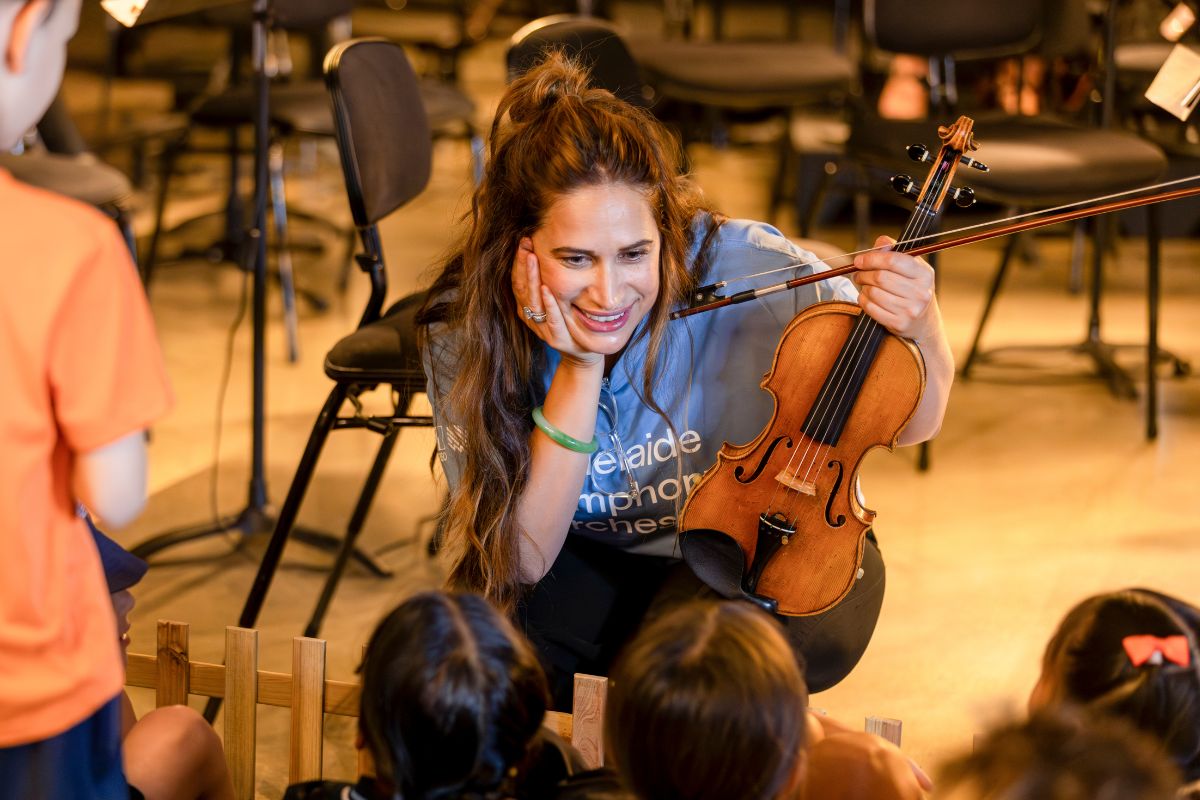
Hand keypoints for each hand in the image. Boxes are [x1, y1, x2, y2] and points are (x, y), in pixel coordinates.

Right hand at [511, 238, 601, 366]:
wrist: (582, 353)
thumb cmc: (569, 322)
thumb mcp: (556, 300)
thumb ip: (548, 281)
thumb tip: (547, 251)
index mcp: (527, 306)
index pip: (518, 279)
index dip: (518, 260)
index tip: (523, 240)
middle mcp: (530, 317)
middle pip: (521, 287)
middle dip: (523, 263)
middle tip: (525, 242)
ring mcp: (542, 329)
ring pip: (532, 301)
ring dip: (532, 278)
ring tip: (533, 258)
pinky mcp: (556, 339)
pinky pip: (551, 319)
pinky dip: (548, 303)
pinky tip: (547, 288)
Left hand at [851, 235, 938, 341]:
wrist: (923, 320)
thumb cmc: (912, 287)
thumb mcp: (911, 267)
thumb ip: (894, 251)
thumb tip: (881, 243)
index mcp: (924, 273)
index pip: (893, 260)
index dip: (872, 258)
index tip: (859, 260)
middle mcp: (920, 292)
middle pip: (880, 277)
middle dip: (863, 274)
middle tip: (858, 274)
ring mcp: (911, 309)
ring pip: (873, 293)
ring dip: (863, 288)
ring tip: (864, 286)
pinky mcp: (899, 323)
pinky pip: (870, 308)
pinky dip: (863, 301)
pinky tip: (866, 298)